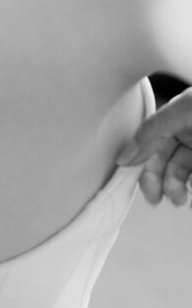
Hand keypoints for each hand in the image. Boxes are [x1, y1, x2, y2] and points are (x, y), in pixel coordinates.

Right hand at [116, 88, 191, 205]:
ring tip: (181, 199)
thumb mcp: (183, 109)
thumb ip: (151, 130)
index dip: (144, 167)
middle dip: (160, 183)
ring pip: (180, 175)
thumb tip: (123, 156)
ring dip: (176, 190)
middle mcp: (188, 132)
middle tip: (158, 198)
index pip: (150, 146)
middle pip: (163, 163)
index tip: (145, 187)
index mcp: (177, 116)